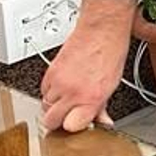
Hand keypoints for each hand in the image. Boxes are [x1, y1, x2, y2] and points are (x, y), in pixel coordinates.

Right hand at [40, 2, 132, 132]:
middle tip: (69, 114)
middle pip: (50, 121)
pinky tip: (63, 85)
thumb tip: (102, 122)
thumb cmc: (112, 52)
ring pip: (45, 106)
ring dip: (54, 105)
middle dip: (59, 121)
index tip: (78, 124)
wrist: (102, 28)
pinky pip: (43, 91)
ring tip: (68, 96)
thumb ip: (102, 106)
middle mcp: (72, 92)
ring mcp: (58, 82)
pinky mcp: (49, 72)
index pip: (70, 127)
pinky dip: (50, 92)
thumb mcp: (113, 84)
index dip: (73, 127)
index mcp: (91, 97)